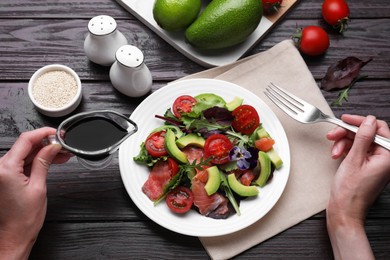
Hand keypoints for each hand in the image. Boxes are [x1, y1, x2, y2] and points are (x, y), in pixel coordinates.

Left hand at [0, 127, 70, 259]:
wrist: (14, 235)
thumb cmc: (23, 218)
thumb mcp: (38, 186)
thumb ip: (44, 162)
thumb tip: (53, 146)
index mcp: (6, 168)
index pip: (25, 140)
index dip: (43, 133)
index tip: (57, 133)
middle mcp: (0, 168)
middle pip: (25, 145)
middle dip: (46, 143)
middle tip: (64, 144)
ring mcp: (3, 172)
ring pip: (26, 153)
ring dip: (44, 152)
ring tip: (63, 154)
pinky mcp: (7, 177)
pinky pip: (23, 162)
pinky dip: (37, 160)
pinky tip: (53, 160)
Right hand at [326, 114, 389, 259]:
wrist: (344, 211)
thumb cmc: (350, 191)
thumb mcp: (354, 160)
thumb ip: (362, 137)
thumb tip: (369, 121)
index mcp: (387, 156)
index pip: (378, 129)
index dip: (360, 122)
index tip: (345, 119)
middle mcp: (384, 158)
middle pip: (367, 134)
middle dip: (348, 134)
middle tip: (332, 135)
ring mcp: (375, 162)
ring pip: (359, 142)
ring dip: (343, 143)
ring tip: (333, 151)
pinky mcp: (365, 166)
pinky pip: (356, 151)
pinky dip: (345, 150)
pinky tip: (336, 155)